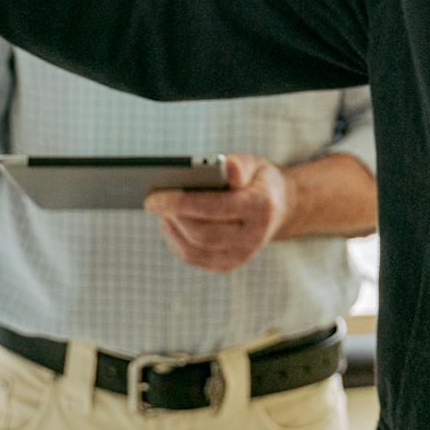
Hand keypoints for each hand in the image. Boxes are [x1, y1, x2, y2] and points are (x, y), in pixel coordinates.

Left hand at [144, 154, 289, 273]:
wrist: (278, 208)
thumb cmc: (256, 179)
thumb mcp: (253, 164)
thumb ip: (238, 165)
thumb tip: (227, 167)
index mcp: (261, 207)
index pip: (214, 207)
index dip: (179, 202)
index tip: (152, 196)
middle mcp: (254, 236)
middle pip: (201, 233)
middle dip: (171, 216)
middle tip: (151, 200)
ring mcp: (243, 256)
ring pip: (194, 250)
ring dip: (170, 229)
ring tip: (159, 211)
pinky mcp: (229, 265)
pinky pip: (194, 258)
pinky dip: (176, 241)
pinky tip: (169, 224)